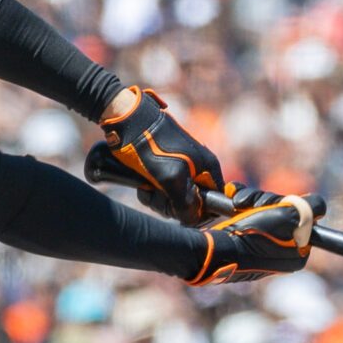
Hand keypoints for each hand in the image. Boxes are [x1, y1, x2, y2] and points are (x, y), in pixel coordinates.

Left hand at [96, 86, 229, 222]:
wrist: (129, 122)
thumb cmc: (151, 146)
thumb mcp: (172, 178)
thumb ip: (186, 203)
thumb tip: (193, 220)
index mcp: (208, 168)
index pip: (214, 201)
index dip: (198, 210)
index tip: (180, 208)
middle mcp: (198, 170)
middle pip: (191, 204)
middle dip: (171, 205)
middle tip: (158, 193)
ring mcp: (181, 169)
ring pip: (174, 200)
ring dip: (157, 199)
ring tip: (147, 186)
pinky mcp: (165, 170)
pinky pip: (161, 192)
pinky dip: (150, 192)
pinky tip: (142, 184)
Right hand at [188, 186, 321, 284]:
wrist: (215, 250)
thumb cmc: (254, 234)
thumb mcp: (292, 216)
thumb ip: (312, 208)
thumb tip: (319, 205)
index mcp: (297, 255)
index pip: (302, 218)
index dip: (289, 206)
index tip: (276, 206)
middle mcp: (280, 255)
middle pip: (282, 213)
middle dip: (266, 202)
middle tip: (254, 206)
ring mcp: (260, 250)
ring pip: (263, 211)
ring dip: (250, 200)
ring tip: (237, 204)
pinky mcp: (241, 243)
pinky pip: (246, 217)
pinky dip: (239, 205)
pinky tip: (232, 203)